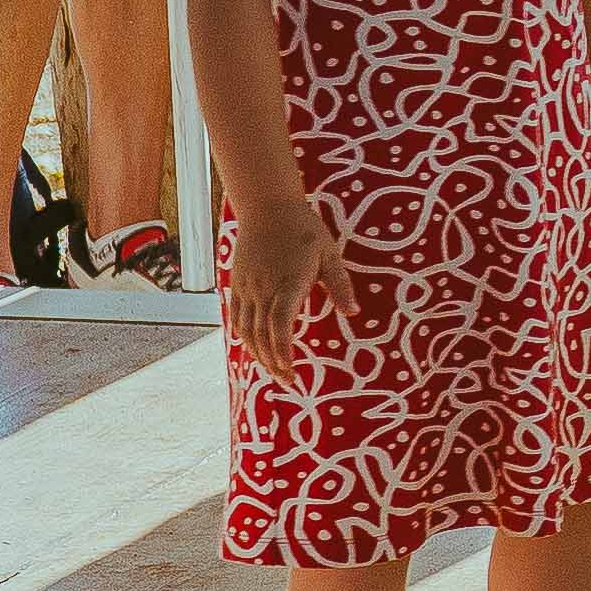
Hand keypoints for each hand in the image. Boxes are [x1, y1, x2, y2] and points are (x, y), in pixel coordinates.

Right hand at [225, 195, 351, 365]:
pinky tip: (254, 349)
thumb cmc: (304, 230)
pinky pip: (237, 317)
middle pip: (262, 334)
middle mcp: (264, 288)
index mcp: (288, 282)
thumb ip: (340, 284)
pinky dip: (244, 337)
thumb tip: (353, 312)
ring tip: (274, 372)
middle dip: (274, 361)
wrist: (267, 208)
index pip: (280, 322)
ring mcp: (247, 288)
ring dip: (259, 354)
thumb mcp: (330, 253)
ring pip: (247, 330)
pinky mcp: (237, 285)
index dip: (282, 348)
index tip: (290, 368)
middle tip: (288, 382)